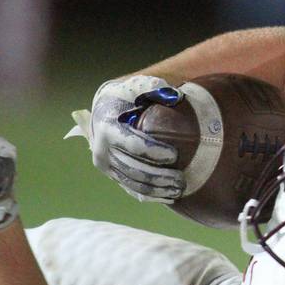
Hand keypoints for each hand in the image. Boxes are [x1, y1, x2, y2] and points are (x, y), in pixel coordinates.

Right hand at [89, 75, 184, 201]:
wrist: (106, 109)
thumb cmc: (127, 97)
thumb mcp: (138, 87)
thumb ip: (155, 89)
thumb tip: (175, 96)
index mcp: (108, 129)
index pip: (133, 145)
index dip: (154, 152)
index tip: (174, 155)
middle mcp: (102, 150)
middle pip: (134, 169)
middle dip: (160, 176)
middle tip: (182, 179)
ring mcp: (106, 166)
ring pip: (133, 183)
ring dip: (157, 189)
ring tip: (180, 189)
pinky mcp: (112, 174)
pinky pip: (131, 190)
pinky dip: (150, 196)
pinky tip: (169, 197)